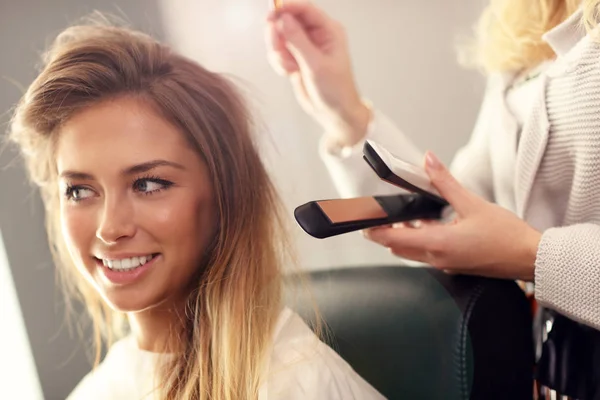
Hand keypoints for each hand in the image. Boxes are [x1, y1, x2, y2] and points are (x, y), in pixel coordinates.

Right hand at [265, 1, 370, 146]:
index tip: (271, 14)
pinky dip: (279, 62)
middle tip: (278, 50)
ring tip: (289, 67)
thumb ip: (298, 41)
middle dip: (279, 35)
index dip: (287, 8)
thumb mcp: (316, 65)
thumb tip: (283, 19)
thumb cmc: (335, 90)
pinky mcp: (295, 59)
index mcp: (328, 30)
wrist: (334, 113)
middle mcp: (316, 35)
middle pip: (288, 20)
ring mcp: (304, 47)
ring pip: (279, 37)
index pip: (305, 9)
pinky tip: (289, 73)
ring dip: (278, 52)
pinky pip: (278, 53)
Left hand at [364, 152, 541, 280]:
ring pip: (412, 251)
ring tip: (407, 214)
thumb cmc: (506, 236)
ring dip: (404, 234)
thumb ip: (445, 182)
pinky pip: (427, 253)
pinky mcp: (454, 264)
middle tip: (381, 213)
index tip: (362, 221)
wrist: (529, 258)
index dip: (374, 229)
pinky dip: (421, 239)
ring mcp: (445, 263)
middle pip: (398, 247)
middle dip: (386, 231)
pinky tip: (430, 223)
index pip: (393, 238)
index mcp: (438, 244)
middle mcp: (437, 258)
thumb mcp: (473, 203)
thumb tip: (429, 161)